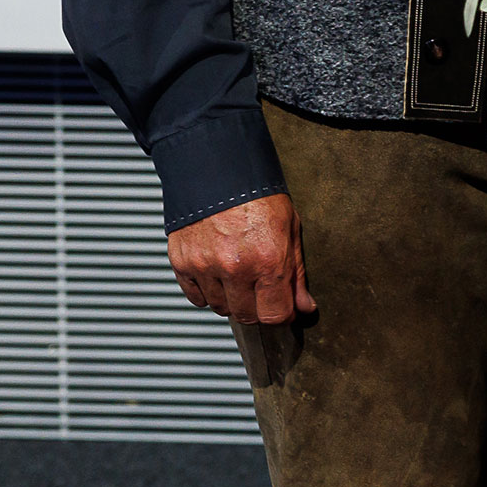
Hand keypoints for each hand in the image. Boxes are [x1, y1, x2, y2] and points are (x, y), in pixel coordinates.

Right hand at [167, 193, 314, 323]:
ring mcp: (205, 266)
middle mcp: (235, 267)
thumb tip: (304, 307)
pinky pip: (195, 297)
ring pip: (220, 308)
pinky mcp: (182, 263)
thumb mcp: (290, 229)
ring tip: (237, 274)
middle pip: (247, 316)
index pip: (274, 314)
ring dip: (231, 299)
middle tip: (260, 289)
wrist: (217, 170)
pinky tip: (216, 273)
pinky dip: (207, 292)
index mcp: (267, 259)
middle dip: (257, 308)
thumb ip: (296, 273)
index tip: (282, 306)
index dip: (282, 313)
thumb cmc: (258, 195)